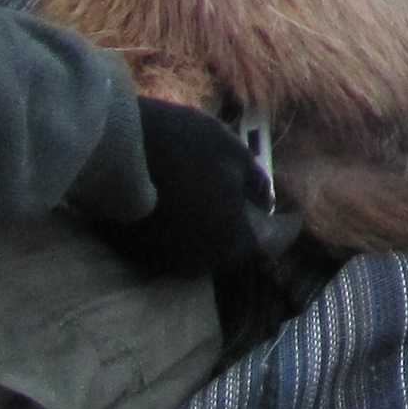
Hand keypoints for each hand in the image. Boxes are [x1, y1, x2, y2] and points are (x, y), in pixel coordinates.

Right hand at [88, 98, 274, 279]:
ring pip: (203, 252)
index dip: (286, 229)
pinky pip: (174, 247)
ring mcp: (165, 262)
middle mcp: (200, 263)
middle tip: (258, 209)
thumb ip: (255, 183)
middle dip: (249, 231)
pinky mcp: (136, 255)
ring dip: (216, 233)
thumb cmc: (182, 145)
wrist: (113, 150)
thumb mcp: (232, 152)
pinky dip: (187, 232)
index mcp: (230, 240)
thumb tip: (266, 202)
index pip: (270, 245)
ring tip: (222, 207)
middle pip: (234, 251)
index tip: (295, 216)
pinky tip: (187, 208)